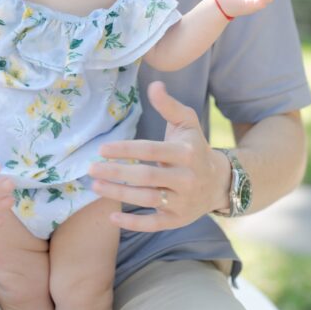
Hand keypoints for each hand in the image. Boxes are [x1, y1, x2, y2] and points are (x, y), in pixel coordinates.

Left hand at [88, 81, 229, 230]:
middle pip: (146, 177)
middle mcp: (186, 178)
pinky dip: (132, 223)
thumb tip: (154, 85)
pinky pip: (153, 225)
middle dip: (116, 173)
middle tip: (91, 169)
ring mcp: (182, 201)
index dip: (126, 150)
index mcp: (186, 153)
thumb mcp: (187, 123)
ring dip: (118, 194)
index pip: (151, 150)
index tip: (102, 149)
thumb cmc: (194, 148)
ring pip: (146, 200)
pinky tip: (111, 217)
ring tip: (95, 187)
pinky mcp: (178, 220)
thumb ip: (169, 105)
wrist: (220, 182)